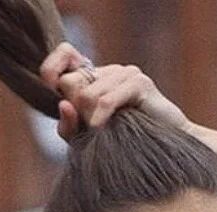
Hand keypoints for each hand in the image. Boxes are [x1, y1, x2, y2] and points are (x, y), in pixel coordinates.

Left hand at [39, 42, 190, 140]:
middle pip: (71, 82)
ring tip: (102, 132)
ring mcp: (124, 73)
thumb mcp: (89, 140)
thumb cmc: (125, 147)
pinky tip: (101, 129)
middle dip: (76, 110)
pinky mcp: (138, 83)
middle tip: (90, 127)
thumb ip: (69, 127)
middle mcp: (108, 70)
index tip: (52, 89)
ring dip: (89, 119)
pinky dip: (100, 118)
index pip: (64, 53)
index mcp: (94, 78)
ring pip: (87, 94)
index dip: (52, 69)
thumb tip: (62, 104)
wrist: (165, 153)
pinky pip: (106, 99)